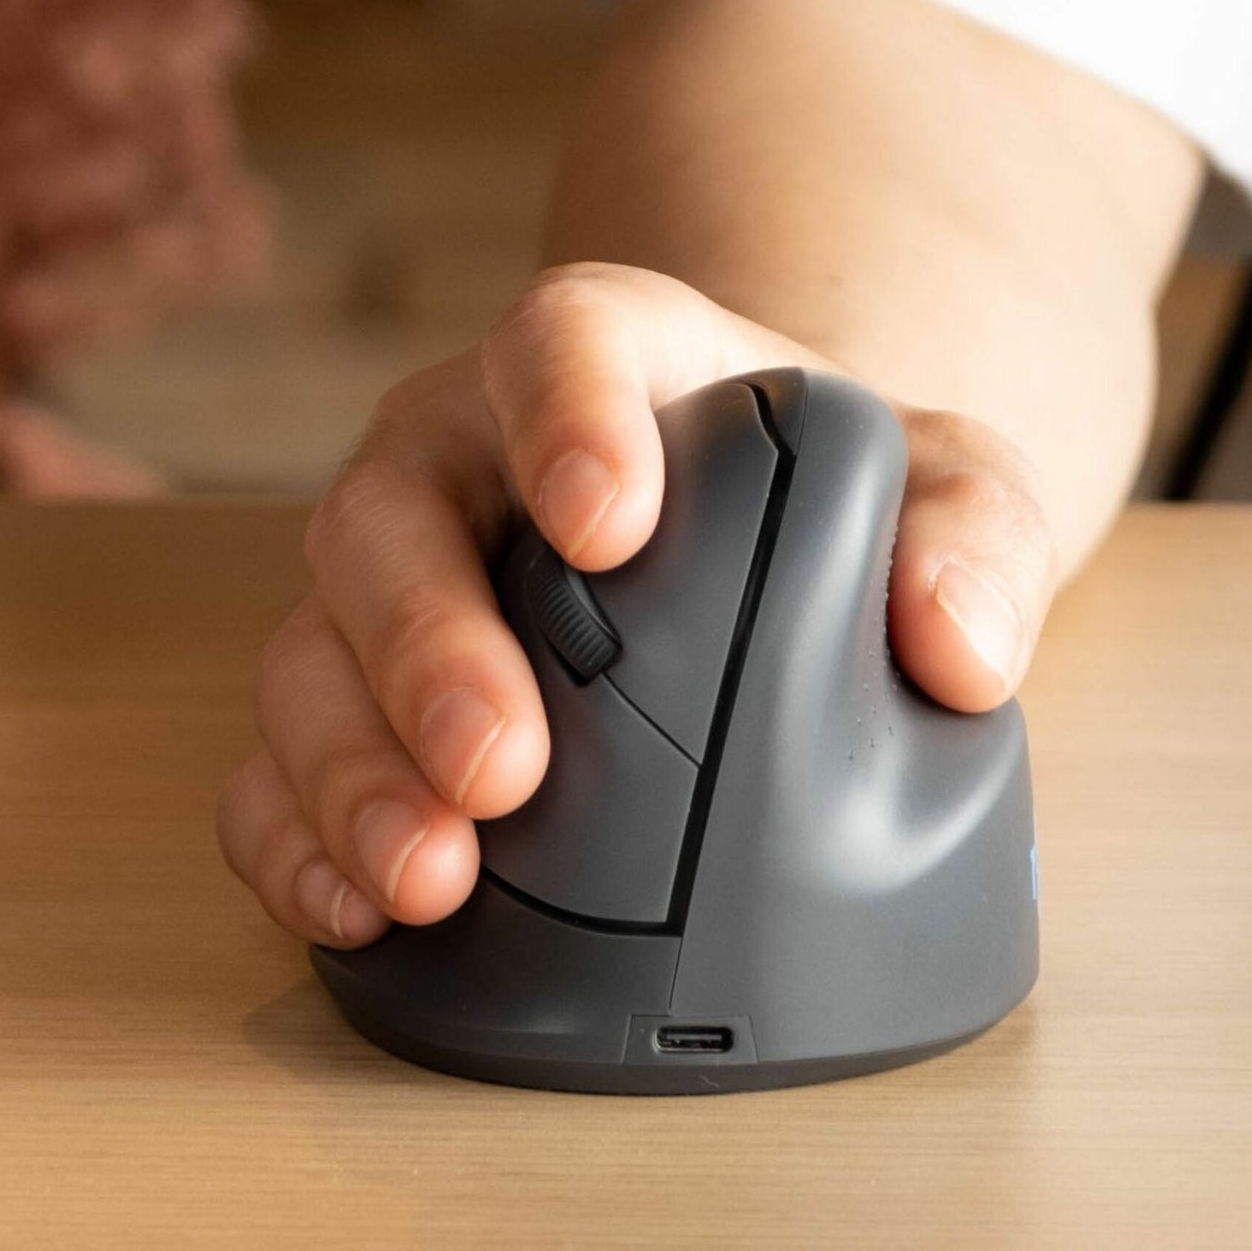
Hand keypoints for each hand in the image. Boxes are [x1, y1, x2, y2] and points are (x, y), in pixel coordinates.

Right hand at [217, 263, 1058, 948]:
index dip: (563, 418)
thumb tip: (960, 651)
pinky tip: (353, 907)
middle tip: (507, 769)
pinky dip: (293, 831)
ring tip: (430, 876)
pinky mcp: (357, 690)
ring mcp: (397, 576)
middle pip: (391, 514)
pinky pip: (277, 754)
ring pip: (313, 644)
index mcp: (611, 363)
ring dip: (350, 764)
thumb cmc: (838, 496)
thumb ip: (975, 538)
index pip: (558, 343)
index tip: (607, 524)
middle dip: (429, 646)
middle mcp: (467, 456)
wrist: (763, 541)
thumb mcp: (948, 484)